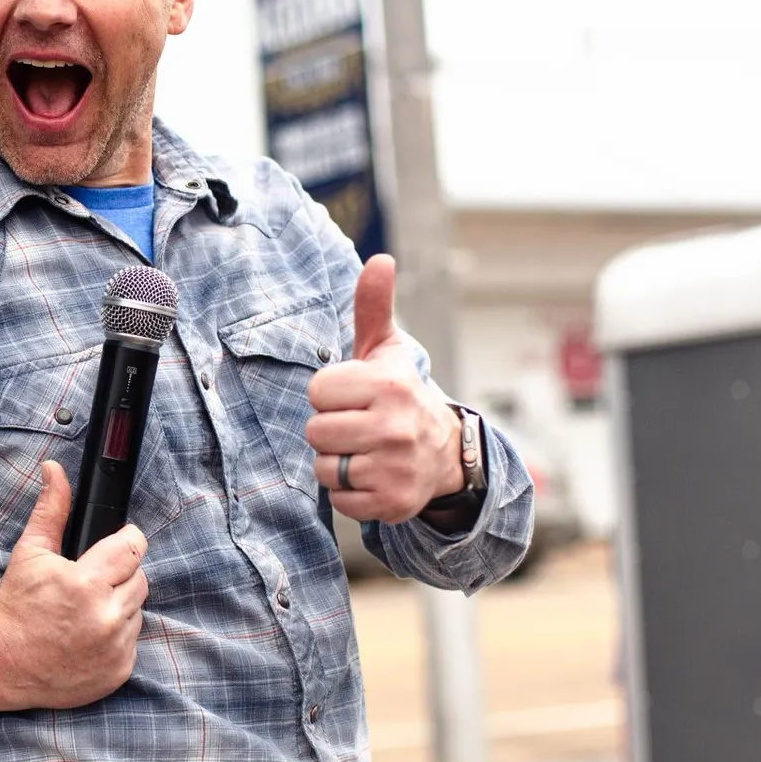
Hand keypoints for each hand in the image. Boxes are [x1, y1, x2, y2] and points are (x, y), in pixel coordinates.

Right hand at [0, 461, 147, 715]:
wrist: (0, 666)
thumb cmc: (13, 608)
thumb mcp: (29, 554)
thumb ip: (51, 510)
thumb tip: (55, 470)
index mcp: (85, 583)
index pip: (134, 547)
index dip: (126, 541)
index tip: (117, 542)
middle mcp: (105, 617)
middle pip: (139, 578)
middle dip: (119, 574)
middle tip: (90, 581)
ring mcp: (115, 648)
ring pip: (137, 609)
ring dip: (118, 605)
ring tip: (86, 609)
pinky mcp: (119, 671)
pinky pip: (133, 641)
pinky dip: (116, 635)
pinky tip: (88, 634)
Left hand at [305, 254, 464, 524]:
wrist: (444, 452)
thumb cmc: (398, 394)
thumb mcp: (385, 350)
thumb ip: (373, 306)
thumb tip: (379, 259)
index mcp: (388, 385)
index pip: (317, 392)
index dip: (328, 395)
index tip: (352, 396)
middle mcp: (396, 426)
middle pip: (316, 432)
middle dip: (329, 430)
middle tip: (357, 425)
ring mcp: (397, 467)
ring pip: (325, 468)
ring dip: (337, 462)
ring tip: (364, 450)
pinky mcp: (395, 503)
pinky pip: (340, 500)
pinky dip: (349, 493)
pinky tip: (372, 475)